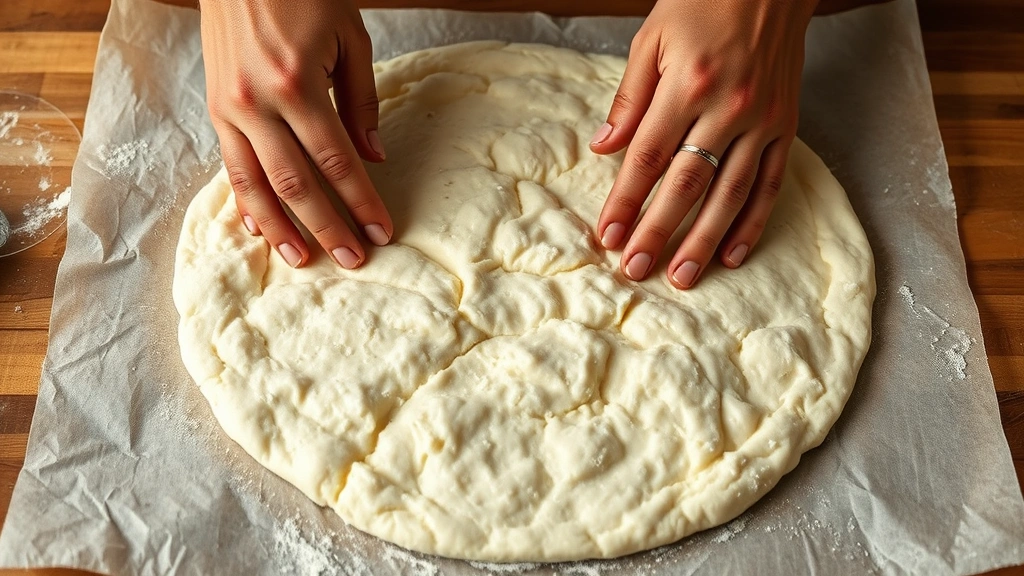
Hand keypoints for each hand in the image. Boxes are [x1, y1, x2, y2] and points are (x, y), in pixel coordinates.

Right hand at [200, 0, 392, 268]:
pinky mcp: (215, 108)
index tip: (381, 230)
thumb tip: (375, 157)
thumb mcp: (349, 38)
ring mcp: (230, 108)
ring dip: (281, 227)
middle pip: (297, 183)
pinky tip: (260, 228)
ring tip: (302, 259)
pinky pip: (230, 165)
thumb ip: (362, 101)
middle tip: (352, 259)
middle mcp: (257, 104)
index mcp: (297, 84)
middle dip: (328, 226)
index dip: (361, 201)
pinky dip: (246, 200)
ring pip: (256, 184)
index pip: (337, 160)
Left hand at [590, 0, 816, 287]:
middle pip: (687, 184)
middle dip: (658, 231)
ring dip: (704, 239)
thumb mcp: (652, 38)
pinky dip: (752, 221)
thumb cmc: (704, 1)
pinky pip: (770, 183)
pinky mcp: (786, 126)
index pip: (649, 157)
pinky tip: (732, 253)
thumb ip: (630, 98)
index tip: (607, 236)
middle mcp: (729, 107)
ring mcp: (762, 120)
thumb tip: (603, 148)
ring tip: (682, 275)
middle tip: (637, 269)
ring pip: (730, 193)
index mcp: (688, 84)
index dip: (626, 200)